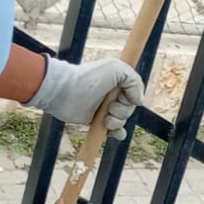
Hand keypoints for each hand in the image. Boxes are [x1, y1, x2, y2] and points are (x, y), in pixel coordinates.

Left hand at [24, 56, 142, 140]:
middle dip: (122, 110)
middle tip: (109, 106)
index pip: (135, 94)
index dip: (131, 97)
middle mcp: (112, 94)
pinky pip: (115, 131)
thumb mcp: (116, 69)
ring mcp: (104, 108)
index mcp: (117, 81)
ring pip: (122, 120)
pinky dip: (117, 133)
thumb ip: (134, 81)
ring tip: (104, 118)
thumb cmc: (89, 78)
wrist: (64, 92)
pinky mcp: (96, 121)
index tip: (120, 94)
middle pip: (129, 109)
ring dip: (116, 122)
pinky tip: (113, 133)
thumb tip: (139, 101)